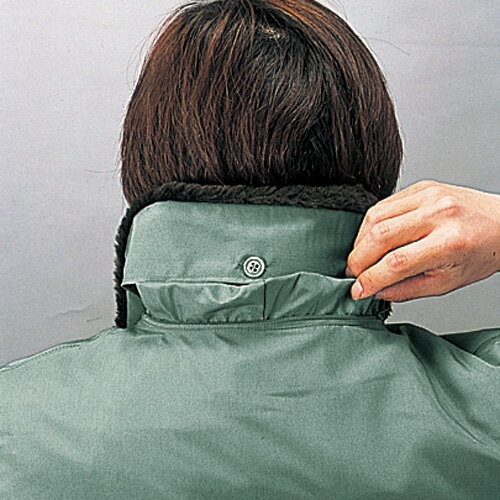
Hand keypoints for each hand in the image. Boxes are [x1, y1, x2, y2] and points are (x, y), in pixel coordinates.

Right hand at [344, 180, 499, 301]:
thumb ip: (407, 289)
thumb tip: (375, 291)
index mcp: (451, 243)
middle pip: (380, 236)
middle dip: (358, 260)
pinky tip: (372, 238)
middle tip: (353, 274)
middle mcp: (439, 214)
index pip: (396, 263)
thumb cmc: (480, 253)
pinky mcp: (421, 187)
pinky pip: (383, 204)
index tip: (358, 290)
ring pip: (375, 218)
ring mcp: (429, 196)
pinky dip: (370, 225)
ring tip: (361, 257)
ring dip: (360, 242)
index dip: (370, 279)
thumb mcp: (447, 282)